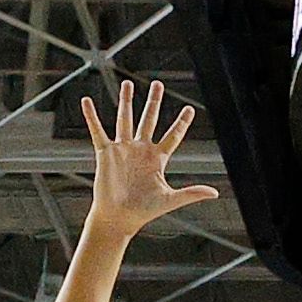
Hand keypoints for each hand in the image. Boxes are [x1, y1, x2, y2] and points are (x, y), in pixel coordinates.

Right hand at [78, 80, 217, 238]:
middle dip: (154, 102)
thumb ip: (191, 193)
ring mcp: (123, 149)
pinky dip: (91, 116)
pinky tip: (87, 102)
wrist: (119, 218)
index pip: (173, 135)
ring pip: (125, 119)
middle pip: (149, 119)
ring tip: (127, 84)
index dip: (181, 122)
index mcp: (158, 158)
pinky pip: (97, 131)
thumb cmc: (144, 211)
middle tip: (157, 84)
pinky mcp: (105, 153)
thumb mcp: (170, 200)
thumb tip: (215, 193)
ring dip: (126, 101)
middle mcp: (141, 150)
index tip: (189, 109)